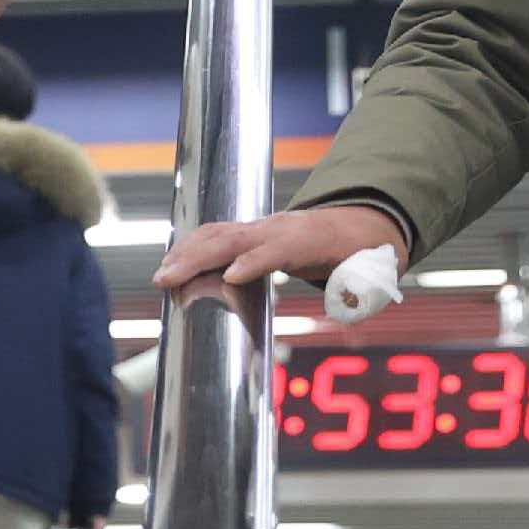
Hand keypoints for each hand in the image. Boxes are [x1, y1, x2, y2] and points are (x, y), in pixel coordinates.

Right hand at [156, 204, 404, 300]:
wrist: (350, 225)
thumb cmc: (354, 252)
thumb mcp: (367, 271)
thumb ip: (358, 287)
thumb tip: (347, 302)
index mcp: (309, 240)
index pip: (277, 248)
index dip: (254, 261)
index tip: (232, 277)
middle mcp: (277, 229)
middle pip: (232, 239)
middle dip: (198, 257)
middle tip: (167, 279)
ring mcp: (257, 228)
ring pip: (216, 234)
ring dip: (185, 253)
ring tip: (161, 276)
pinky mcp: (244, 233)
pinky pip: (212, 235)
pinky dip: (188, 248)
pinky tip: (171, 265)